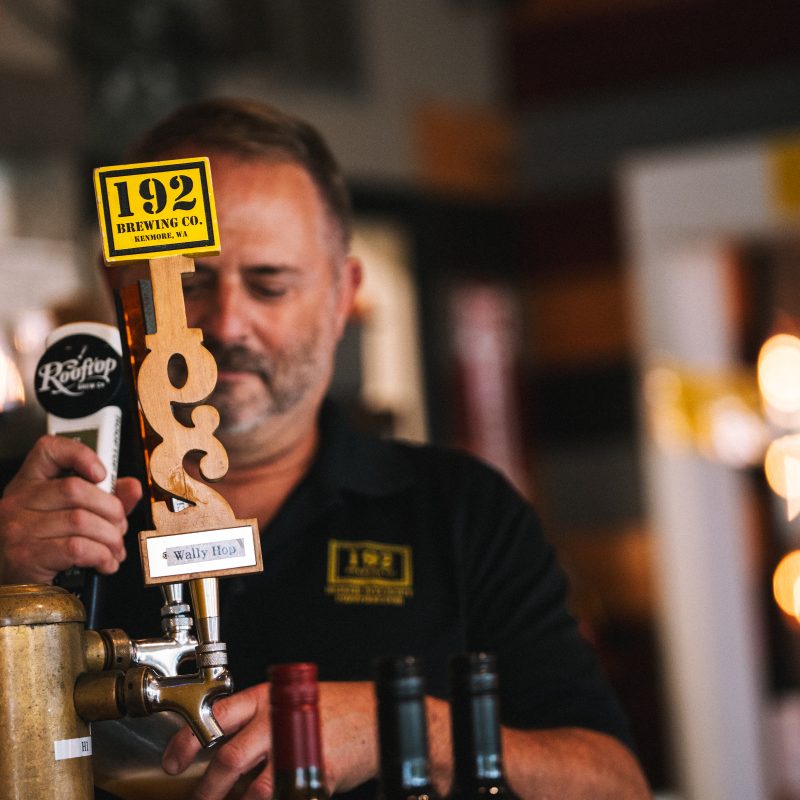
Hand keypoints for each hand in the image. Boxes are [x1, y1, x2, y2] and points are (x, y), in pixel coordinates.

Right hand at [0, 435, 141, 583]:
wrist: (14, 587)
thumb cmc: (44, 546)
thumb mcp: (71, 515)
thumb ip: (105, 499)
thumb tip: (132, 487)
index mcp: (30, 482)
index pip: (48, 449)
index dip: (80, 454)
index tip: (102, 473)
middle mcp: (19, 500)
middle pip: (76, 489)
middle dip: (111, 509)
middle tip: (120, 527)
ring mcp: (19, 528)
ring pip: (81, 521)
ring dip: (110, 538)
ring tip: (115, 549)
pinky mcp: (26, 555)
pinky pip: (77, 548)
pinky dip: (101, 556)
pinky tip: (106, 563)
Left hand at [162, 681, 377, 799]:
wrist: (376, 715)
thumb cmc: (333, 709)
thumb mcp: (290, 701)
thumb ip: (259, 722)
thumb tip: (222, 752)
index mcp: (267, 697)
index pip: (217, 716)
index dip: (188, 741)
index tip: (172, 762)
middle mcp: (278, 720)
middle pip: (229, 758)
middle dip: (207, 790)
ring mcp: (297, 749)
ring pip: (254, 789)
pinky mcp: (315, 775)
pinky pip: (282, 798)